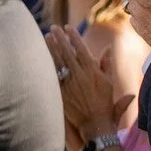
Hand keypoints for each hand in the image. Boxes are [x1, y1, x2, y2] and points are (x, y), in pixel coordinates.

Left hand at [46, 23, 130, 145]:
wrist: (94, 123)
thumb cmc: (104, 103)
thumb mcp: (109, 82)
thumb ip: (106, 64)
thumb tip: (107, 48)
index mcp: (92, 70)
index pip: (81, 48)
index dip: (73, 37)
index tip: (67, 27)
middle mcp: (80, 75)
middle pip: (67, 52)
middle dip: (59, 39)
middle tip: (53, 28)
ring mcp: (69, 84)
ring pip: (58, 62)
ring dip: (51, 49)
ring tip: (46, 37)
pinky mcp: (61, 93)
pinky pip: (52, 76)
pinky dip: (47, 65)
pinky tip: (41, 57)